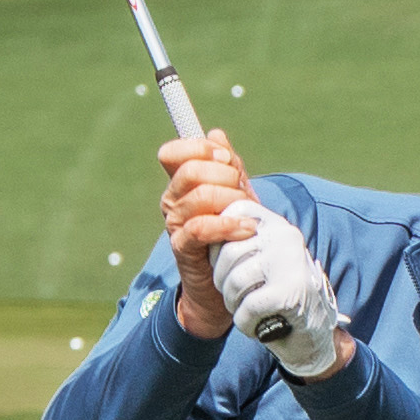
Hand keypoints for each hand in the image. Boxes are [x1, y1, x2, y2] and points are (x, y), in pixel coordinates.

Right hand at [159, 132, 263, 340]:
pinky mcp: (182, 248)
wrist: (228, 285)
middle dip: (225, 176)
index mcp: (181, 185)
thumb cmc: (233, 237)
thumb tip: (216, 134)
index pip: (173, 152)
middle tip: (242, 192)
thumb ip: (229, 166)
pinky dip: (228, 225)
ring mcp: (174, 225)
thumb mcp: (237, 196)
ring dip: (231, 201)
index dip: (200, 148)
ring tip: (247, 215)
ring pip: (199, 196)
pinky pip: (200, 227)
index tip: (227, 158)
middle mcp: (172, 201)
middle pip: (189, 170)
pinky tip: (246, 229)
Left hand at [221, 209, 348, 380]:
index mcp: (278, 225)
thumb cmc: (282, 295)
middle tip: (234, 296)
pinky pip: (247, 306)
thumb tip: (205, 228)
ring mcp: (289, 264)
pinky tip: (255, 326)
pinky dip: (244, 322)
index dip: (219, 241)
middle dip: (221, 280)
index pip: (235, 211)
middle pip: (227, 252)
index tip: (227, 264)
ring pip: (234, 281)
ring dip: (232, 303)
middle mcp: (286, 237)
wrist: (316, 334)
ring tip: (244, 311)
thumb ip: (245, 240)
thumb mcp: (268, 258)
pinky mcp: (288, 293)